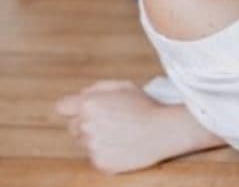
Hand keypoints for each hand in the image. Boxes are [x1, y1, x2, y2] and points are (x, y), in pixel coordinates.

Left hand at [55, 80, 183, 173]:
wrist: (165, 131)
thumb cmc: (146, 106)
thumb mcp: (125, 86)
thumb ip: (98, 88)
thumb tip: (80, 96)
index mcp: (89, 104)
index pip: (62, 107)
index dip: (73, 108)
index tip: (84, 111)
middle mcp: (86, 125)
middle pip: (72, 127)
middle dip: (86, 124)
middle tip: (110, 123)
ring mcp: (92, 146)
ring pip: (83, 143)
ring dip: (96, 139)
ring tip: (120, 134)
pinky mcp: (99, 162)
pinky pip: (94, 157)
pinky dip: (105, 152)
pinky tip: (122, 146)